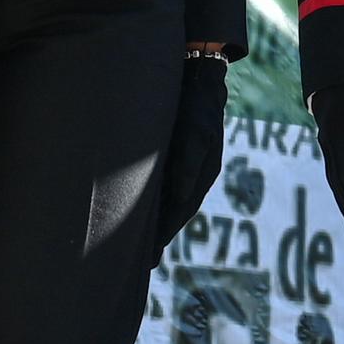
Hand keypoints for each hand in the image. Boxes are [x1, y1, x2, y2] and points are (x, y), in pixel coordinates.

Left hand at [153, 60, 230, 251]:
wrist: (198, 79)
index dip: (164, 234)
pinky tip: (141, 213)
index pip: (180, 212)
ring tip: (141, 248)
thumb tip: (182, 197)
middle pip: (174, 213)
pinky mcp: (174, 158)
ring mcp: (185, 167)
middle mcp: (194, 175)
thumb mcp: (195, 134)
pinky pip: (164, 189)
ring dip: (155, 224)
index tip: (150, 257)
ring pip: (168, 203)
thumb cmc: (196, 106)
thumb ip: (189, 166)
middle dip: (159, 238)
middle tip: (144, 264)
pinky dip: (154, 205)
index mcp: (202, 174)